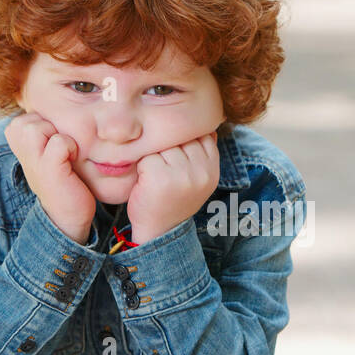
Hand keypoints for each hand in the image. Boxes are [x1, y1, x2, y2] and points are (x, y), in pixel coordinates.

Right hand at [5, 111, 95, 243]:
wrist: (67, 211)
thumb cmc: (61, 172)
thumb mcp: (47, 142)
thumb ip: (44, 121)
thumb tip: (53, 94)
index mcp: (15, 132)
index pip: (34, 107)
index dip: (50, 122)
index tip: (52, 145)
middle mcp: (17, 143)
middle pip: (36, 115)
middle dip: (54, 128)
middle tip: (59, 151)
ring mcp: (29, 156)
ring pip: (42, 125)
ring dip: (61, 138)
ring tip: (63, 155)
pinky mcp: (46, 167)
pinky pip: (61, 142)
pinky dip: (71, 149)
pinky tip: (69, 163)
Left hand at [125, 131, 218, 245]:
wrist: (160, 232)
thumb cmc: (174, 200)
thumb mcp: (197, 177)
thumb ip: (201, 152)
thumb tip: (203, 122)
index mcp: (212, 168)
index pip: (199, 135)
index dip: (183, 144)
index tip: (175, 162)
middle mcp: (202, 171)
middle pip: (179, 138)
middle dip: (167, 150)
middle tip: (163, 171)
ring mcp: (183, 174)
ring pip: (163, 145)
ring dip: (153, 158)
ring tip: (155, 177)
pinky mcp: (161, 177)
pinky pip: (147, 156)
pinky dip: (142, 167)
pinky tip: (146, 183)